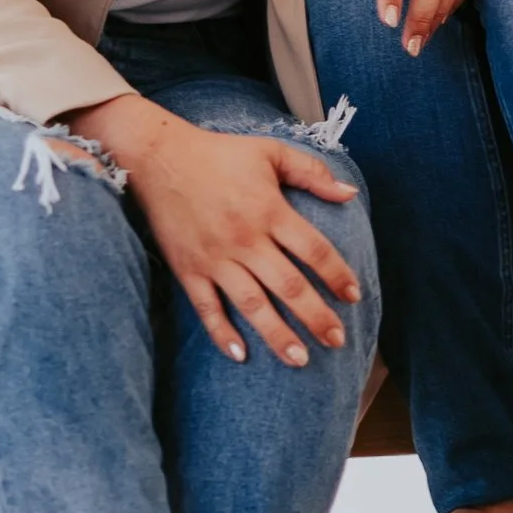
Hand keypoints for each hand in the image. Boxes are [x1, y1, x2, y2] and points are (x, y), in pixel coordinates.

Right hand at [68, 96, 363, 367]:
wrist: (159, 157)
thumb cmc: (219, 153)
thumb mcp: (270, 152)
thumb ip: (312, 172)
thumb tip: (350, 193)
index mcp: (269, 210)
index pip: (314, 250)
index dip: (337, 274)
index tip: (353, 296)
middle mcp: (245, 239)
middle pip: (289, 285)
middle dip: (316, 316)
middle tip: (337, 341)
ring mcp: (215, 258)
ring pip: (252, 304)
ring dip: (277, 335)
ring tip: (300, 360)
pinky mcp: (188, 269)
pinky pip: (206, 308)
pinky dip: (222, 333)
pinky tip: (240, 355)